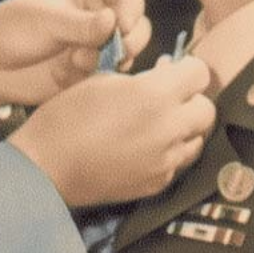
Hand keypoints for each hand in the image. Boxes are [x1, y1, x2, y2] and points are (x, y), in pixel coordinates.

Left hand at [0, 0, 150, 106]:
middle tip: (114, 49)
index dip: (132, 6)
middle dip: (130, 38)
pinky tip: (68, 73)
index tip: (120, 25)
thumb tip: (114, 21)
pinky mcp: (91, 72)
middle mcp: (99, 15)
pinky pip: (111, 76)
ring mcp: (97, 45)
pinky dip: (97, 76)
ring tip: (79, 60)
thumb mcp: (45, 20)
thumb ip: (80, 24)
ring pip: (129, 52)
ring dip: (113, 59)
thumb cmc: (11, 28)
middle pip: (138, 23)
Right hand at [9, 55, 214, 207]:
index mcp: (154, 95)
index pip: (200, 73)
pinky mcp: (158, 183)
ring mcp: (166, 160)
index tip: (172, 71)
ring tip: (159, 124)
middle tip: (168, 98)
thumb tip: (163, 76)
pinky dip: (169, 153)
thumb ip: (139, 78)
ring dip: (185, 128)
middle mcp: (169, 128)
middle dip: (191, 99)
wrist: (46, 168)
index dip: (186, 69)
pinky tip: (145, 148)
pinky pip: (178, 163)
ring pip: (198, 139)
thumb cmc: (65, 117)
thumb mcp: (100, 80)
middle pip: (207, 109)